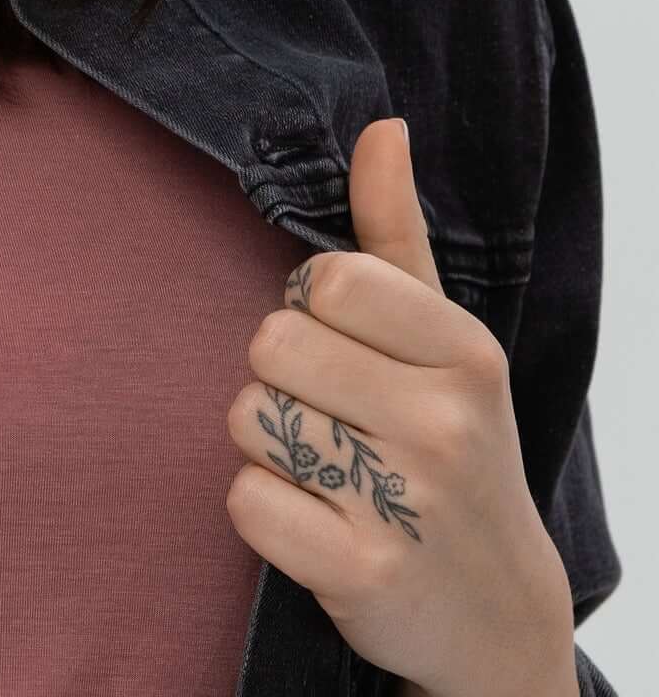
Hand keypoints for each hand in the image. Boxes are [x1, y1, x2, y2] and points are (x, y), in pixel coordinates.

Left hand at [224, 116, 578, 696]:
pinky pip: (244, 499)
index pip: (325, 280)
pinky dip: (263, 511)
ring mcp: (405, 503)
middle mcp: (444, 423)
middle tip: (339, 422)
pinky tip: (317, 525)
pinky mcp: (361, 573)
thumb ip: (396, 231)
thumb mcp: (444, 340)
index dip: (313, 312)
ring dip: (270, 446)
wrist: (498, 616)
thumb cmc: (453, 449)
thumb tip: (382, 126)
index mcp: (464, 352)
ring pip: (247, 418)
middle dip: (283, 380)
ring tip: (332, 475)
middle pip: (271, 345)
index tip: (352, 353)